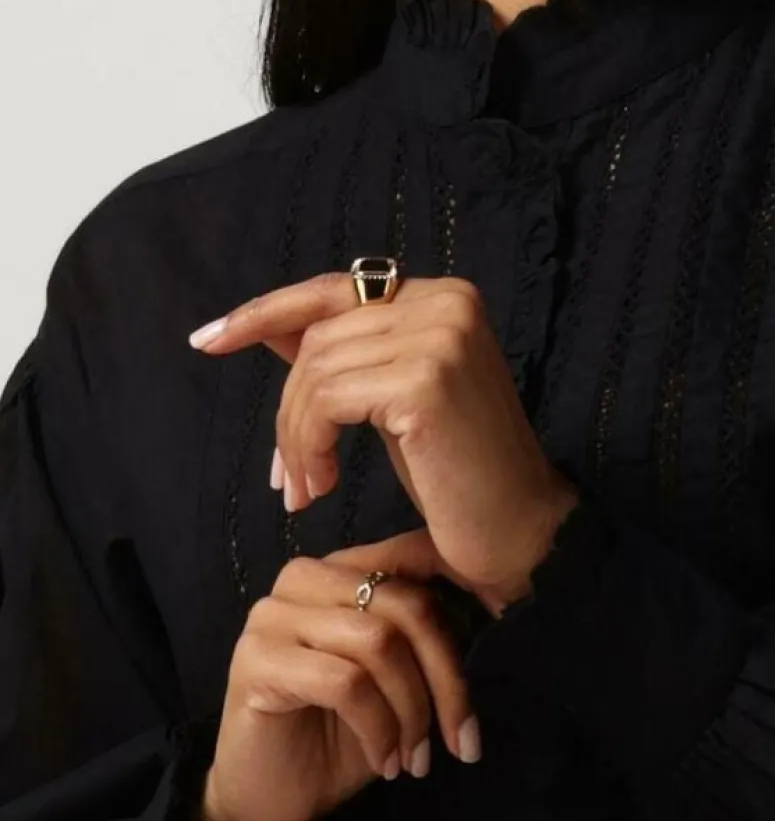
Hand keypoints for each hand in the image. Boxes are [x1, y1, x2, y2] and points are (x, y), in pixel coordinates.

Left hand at [190, 274, 577, 607]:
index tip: (207, 339)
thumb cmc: (459, 475)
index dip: (264, 312)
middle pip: (317, 336)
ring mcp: (440, 337)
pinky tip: (322, 485)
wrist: (520, 532)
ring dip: (294, 438)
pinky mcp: (425, 380)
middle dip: (286, 408)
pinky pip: (327, 401)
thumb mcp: (393, 401)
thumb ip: (346, 357)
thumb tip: (270, 328)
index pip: (332, 289)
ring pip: (314, 371)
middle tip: (287, 476)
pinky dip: (309, 446)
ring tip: (306, 488)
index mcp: (444, 297)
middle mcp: (446, 302)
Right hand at [199, 529, 479, 820]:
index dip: (469, 588)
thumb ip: (430, 636)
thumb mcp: (400, 680)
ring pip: (379, 643)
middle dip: (447, 678)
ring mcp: (273, 615)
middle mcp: (304, 578)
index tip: (505, 632)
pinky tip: (384, 763)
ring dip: (413, 711)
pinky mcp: (255, 660)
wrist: (267, 798)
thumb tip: (498, 607)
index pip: (416, 554)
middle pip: (406, 605)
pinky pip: (346, 684)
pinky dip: (379, 729)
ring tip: (416, 758)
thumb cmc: (340, 735)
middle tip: (462, 739)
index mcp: (342, 570)